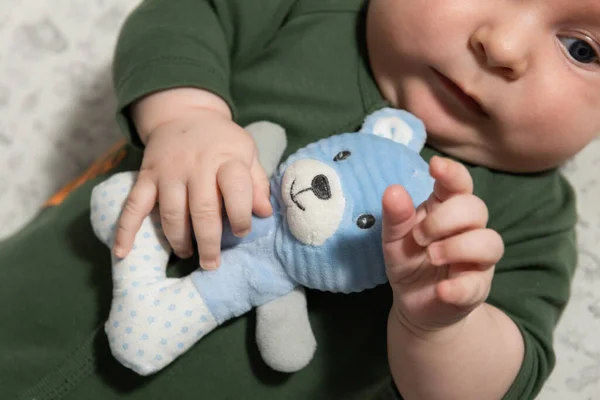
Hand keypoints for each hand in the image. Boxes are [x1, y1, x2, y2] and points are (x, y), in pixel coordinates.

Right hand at [113, 108, 271, 269]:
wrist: (185, 114)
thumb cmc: (222, 141)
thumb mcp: (246, 152)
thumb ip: (256, 183)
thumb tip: (265, 213)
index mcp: (226, 158)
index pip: (236, 189)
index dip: (241, 215)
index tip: (242, 231)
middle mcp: (196, 165)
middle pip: (202, 210)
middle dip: (209, 242)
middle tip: (212, 264)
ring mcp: (168, 172)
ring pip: (171, 213)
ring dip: (179, 240)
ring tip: (188, 255)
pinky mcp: (146, 176)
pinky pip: (134, 205)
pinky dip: (126, 230)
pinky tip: (123, 252)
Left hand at [382, 156, 503, 337]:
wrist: (414, 305)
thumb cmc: (409, 262)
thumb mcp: (394, 239)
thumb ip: (395, 217)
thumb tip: (394, 191)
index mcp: (445, 210)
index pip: (459, 184)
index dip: (451, 173)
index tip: (435, 166)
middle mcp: (468, 230)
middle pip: (476, 208)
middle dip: (445, 219)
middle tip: (419, 237)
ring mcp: (477, 259)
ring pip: (490, 241)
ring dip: (457, 247)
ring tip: (431, 256)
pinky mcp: (477, 288)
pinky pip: (478, 284)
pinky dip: (459, 287)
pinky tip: (441, 290)